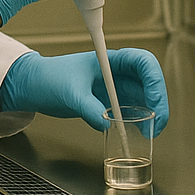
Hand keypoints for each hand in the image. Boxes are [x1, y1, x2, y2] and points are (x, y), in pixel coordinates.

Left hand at [0, 48, 169, 133]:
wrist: (35, 87)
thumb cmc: (50, 78)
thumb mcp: (70, 92)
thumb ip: (89, 108)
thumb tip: (108, 124)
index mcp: (110, 60)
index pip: (143, 62)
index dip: (154, 80)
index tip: (154, 103)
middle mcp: (116, 73)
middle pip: (149, 82)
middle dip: (159, 102)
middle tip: (158, 125)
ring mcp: (114, 88)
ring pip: (144, 98)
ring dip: (152, 114)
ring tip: (152, 133)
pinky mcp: (109, 102)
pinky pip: (132, 110)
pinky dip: (140, 122)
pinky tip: (140, 133)